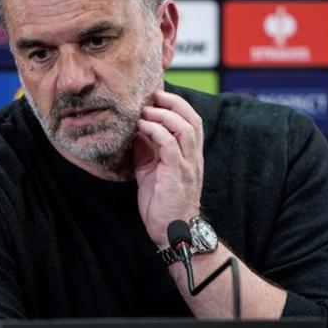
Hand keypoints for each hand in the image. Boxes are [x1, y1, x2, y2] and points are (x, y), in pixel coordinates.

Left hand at [133, 90, 203, 248]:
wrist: (173, 232)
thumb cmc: (162, 204)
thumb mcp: (151, 171)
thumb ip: (147, 151)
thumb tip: (134, 131)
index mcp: (190, 156)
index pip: (192, 121)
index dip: (177, 105)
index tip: (158, 96)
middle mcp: (193, 157)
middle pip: (192, 119)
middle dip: (173, 102)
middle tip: (153, 95)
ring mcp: (188, 165)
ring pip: (184, 128)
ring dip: (163, 115)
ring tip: (145, 111)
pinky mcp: (178, 174)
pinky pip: (170, 145)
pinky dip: (156, 131)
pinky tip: (142, 128)